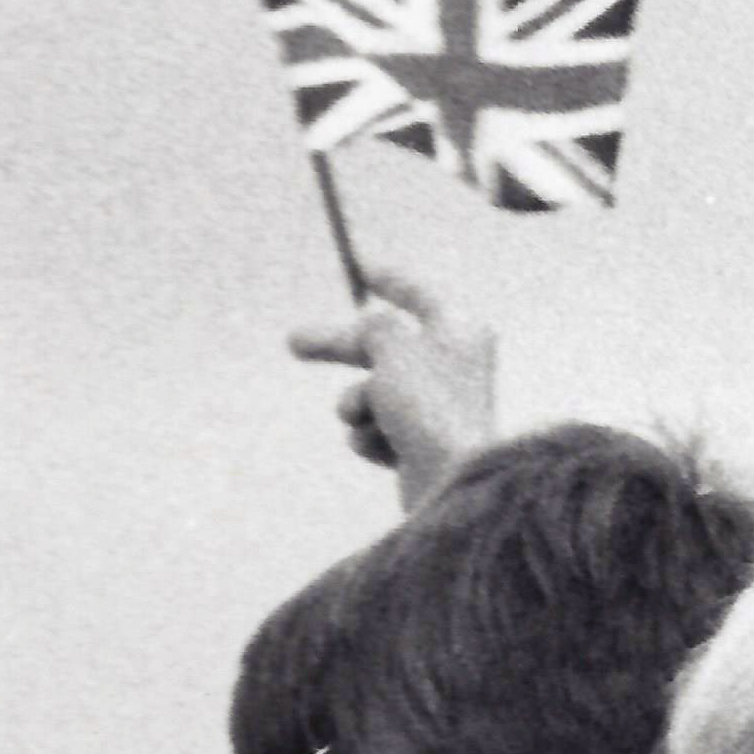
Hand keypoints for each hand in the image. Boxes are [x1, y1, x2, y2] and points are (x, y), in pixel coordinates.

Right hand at [289, 265, 498, 506]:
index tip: (363, 269)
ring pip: (370, 393)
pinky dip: (371, 438)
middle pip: (384, 346)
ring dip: (357, 404)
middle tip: (293, 343)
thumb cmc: (427, 405)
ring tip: (371, 417)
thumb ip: (375, 327)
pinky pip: (375, 431)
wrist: (450, 484)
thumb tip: (374, 327)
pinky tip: (388, 452)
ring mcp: (438, 411)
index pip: (421, 295)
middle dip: (338, 347)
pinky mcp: (422, 449)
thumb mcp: (392, 345)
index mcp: (461, 331)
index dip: (391, 280)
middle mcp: (454, 367)